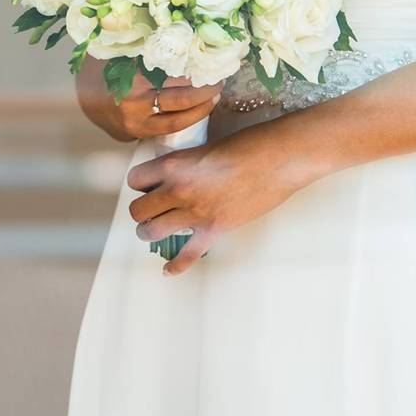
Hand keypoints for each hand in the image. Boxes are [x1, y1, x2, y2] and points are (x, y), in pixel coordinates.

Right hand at [76, 57, 222, 141]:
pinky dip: (190, 119)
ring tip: (216, 95)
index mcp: (129, 74)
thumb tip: (179, 30)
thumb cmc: (109, 69)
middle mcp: (132, 100)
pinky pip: (171, 128)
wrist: (89, 100)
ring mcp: (136, 121)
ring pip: (178, 118)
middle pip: (179, 98)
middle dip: (204, 90)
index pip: (170, 72)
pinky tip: (203, 109)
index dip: (194, 68)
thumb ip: (144, 45)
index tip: (211, 60)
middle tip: (220, 80)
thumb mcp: (122, 51)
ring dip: (202, 108)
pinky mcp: (140, 133)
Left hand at [126, 128, 307, 275]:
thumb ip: (189, 163)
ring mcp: (195, 212)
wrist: (279, 159)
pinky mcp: (214, 230)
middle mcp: (178, 190)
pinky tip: (168, 270)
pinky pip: (186, 255)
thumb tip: (183, 175)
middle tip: (152, 209)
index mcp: (175, 164)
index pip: (136, 179)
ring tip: (156, 230)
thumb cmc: (250, 145)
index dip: (140, 183)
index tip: (148, 186)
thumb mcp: (208, 146)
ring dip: (150, 232)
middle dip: (142, 211)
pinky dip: (175, 266)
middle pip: (139, 209)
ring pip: (152, 232)